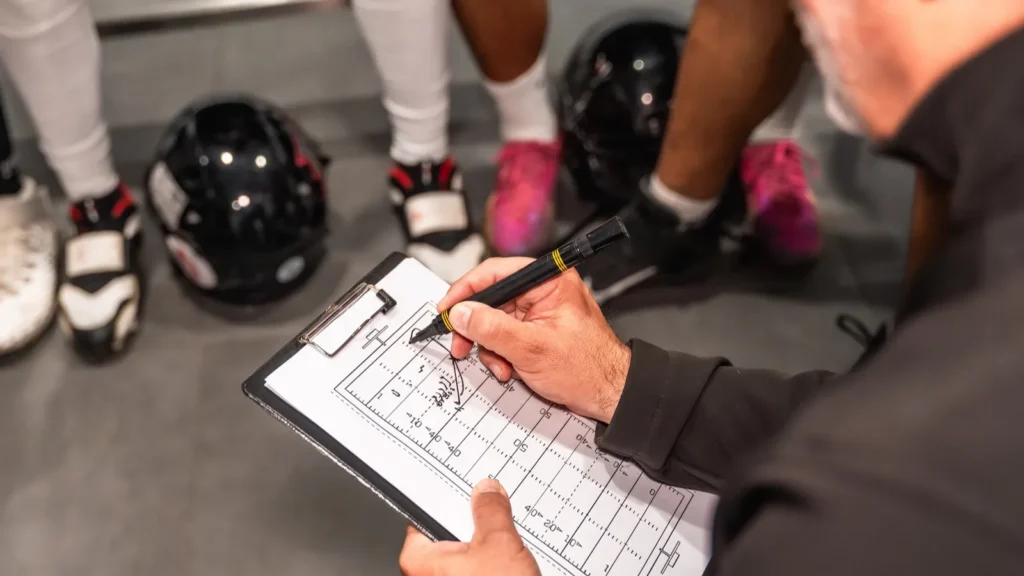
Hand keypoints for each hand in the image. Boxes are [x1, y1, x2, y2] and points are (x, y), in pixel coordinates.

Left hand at [398, 479, 540, 575]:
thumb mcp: (498, 544)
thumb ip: (490, 512)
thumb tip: (486, 493)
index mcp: (417, 558)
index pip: (424, 512)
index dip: (447, 496)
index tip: (462, 484)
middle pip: (445, 533)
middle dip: (471, 522)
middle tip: (492, 513)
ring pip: (462, 555)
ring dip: (483, 546)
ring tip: (503, 544)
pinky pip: (472, 571)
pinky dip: (488, 565)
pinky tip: (506, 565)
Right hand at [437, 257, 629, 422]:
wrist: (610, 394)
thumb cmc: (588, 368)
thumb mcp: (531, 348)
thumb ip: (492, 328)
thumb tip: (461, 313)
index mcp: (549, 281)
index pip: (496, 272)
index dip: (466, 290)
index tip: (446, 309)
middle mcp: (544, 291)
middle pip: (492, 299)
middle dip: (477, 328)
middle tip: (461, 345)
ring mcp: (541, 312)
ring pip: (496, 322)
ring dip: (491, 347)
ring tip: (501, 367)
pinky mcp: (538, 331)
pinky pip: (507, 336)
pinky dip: (502, 354)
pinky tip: (511, 370)